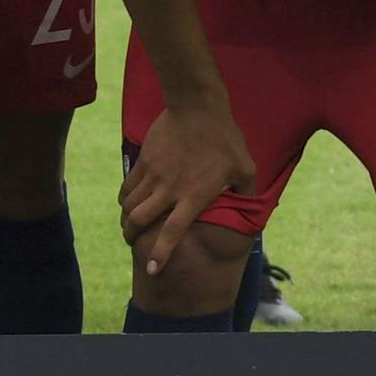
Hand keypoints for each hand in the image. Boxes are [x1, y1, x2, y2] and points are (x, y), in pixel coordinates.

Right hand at [123, 97, 258, 276]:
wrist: (197, 106)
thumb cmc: (225, 138)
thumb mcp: (244, 167)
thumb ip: (246, 192)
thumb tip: (251, 207)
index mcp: (194, 196)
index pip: (172, 232)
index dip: (161, 253)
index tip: (153, 270)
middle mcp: (170, 189)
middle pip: (139, 221)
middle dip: (132, 237)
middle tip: (134, 243)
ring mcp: (154, 175)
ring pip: (129, 206)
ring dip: (126, 220)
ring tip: (129, 226)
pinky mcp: (144, 161)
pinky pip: (127, 187)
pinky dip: (124, 199)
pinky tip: (127, 203)